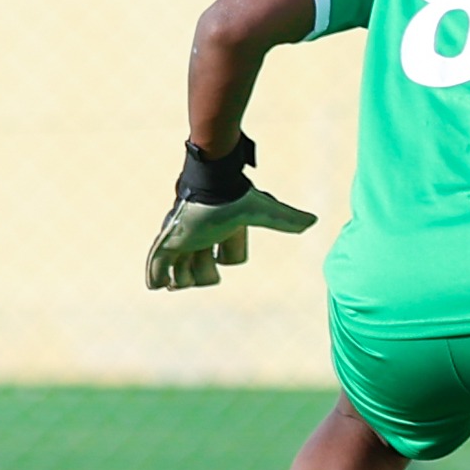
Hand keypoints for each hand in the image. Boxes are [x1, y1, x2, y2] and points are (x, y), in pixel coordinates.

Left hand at [146, 137, 317, 290]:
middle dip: (203, 273)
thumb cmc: (234, 197)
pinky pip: (156, 269)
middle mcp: (202, 239)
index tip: (221, 249)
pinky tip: (157, 285)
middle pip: (203, 272)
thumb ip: (286, 219)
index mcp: (223, 234)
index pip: (227, 258)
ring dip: (182, 278)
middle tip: (204, 258)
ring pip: (180, 274)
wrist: (210, 184)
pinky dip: (156, 278)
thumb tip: (313, 222)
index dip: (226, 257)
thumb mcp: (262, 212)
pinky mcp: (165, 243)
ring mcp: (182, 241)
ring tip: (183, 268)